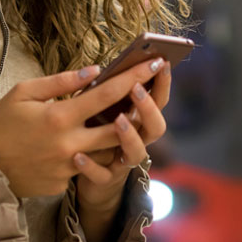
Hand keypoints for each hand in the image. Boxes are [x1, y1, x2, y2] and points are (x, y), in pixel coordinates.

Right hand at [0, 58, 163, 197]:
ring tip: (126, 116)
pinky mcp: (65, 183)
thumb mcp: (24, 92)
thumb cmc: (1, 123)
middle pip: (120, 127)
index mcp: (60, 117)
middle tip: (152, 94)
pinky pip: (88, 166)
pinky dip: (92, 152)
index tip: (154, 63)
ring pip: (109, 150)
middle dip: (139, 109)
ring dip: (121, 134)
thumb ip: (60, 81)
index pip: (107, 95)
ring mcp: (69, 167)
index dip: (135, 78)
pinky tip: (88, 142)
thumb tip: (94, 71)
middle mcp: (70, 144)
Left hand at [72, 61, 171, 208]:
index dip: (163, 83)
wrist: (87, 174)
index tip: (161, 62)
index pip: (159, 100)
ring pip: (137, 152)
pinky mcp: (105, 179)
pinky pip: (103, 175)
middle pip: (156, 127)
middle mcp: (138, 140)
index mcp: (138, 120)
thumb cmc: (92, 132)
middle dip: (149, 108)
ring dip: (129, 135)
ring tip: (118, 120)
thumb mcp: (99, 109)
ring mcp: (124, 161)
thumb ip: (105, 93)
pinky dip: (91, 166)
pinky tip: (78, 156)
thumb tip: (102, 68)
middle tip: (136, 88)